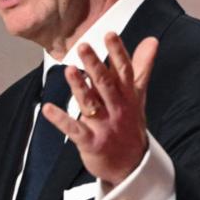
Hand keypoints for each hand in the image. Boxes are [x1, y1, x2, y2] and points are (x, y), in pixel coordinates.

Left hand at [41, 33, 157, 185]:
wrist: (131, 165)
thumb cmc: (129, 123)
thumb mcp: (137, 95)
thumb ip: (141, 67)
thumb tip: (152, 40)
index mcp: (127, 95)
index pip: (124, 71)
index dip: (117, 53)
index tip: (110, 34)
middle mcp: (117, 108)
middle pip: (106, 84)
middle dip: (95, 65)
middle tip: (83, 46)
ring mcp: (104, 125)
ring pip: (91, 103)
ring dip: (79, 87)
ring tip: (68, 70)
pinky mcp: (91, 142)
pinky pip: (75, 130)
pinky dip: (61, 120)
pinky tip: (47, 109)